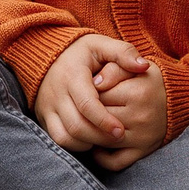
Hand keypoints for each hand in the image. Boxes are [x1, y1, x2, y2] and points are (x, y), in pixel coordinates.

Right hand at [35, 35, 165, 169]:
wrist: (49, 55)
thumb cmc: (82, 53)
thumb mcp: (101, 45)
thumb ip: (124, 53)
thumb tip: (143, 65)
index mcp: (72, 76)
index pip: (87, 105)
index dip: (105, 120)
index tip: (121, 131)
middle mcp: (57, 93)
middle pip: (77, 125)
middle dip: (100, 136)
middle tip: (118, 137)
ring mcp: (48, 107)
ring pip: (66, 136)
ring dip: (88, 142)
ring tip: (106, 139)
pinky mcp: (45, 117)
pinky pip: (59, 139)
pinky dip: (75, 144)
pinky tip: (90, 140)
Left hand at [88, 64, 166, 171]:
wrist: (178, 99)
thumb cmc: (149, 80)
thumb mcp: (134, 68)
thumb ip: (114, 70)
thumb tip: (94, 83)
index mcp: (138, 93)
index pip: (97, 96)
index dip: (89, 93)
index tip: (90, 90)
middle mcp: (140, 117)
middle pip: (98, 119)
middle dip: (89, 113)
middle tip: (89, 107)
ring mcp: (142, 137)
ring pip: (102, 140)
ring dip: (91, 133)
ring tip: (90, 122)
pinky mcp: (142, 151)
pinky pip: (115, 162)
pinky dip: (102, 158)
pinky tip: (98, 144)